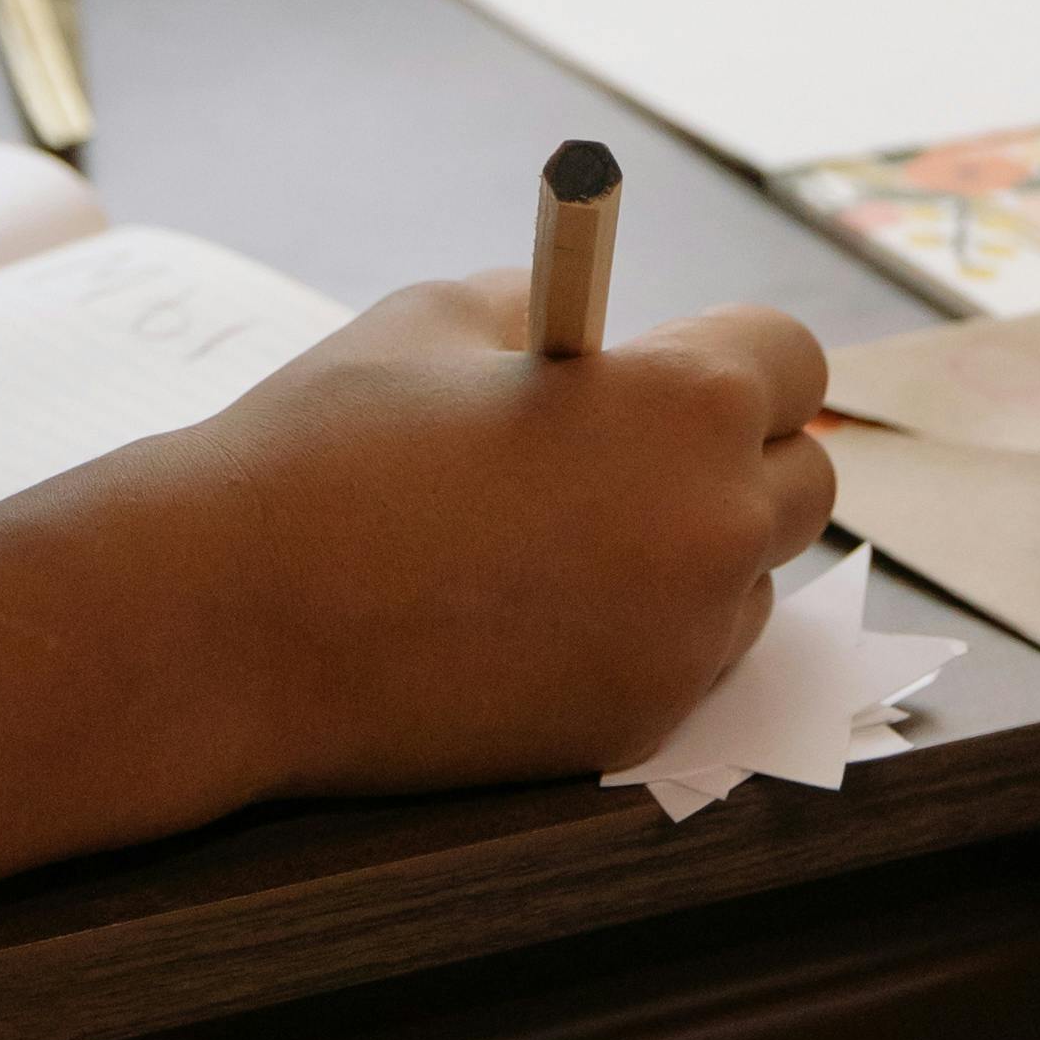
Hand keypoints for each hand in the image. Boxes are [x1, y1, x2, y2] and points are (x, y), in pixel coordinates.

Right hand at [160, 273, 837, 787]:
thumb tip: (593, 335)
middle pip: (805, 478)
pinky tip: (545, 611)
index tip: (690, 369)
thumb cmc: (332, 446)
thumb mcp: (442, 317)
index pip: (798, 362)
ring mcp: (684, 640)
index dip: (739, 356)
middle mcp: (713, 523)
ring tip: (579, 534)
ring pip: (753, 580)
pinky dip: (647, 633)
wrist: (234, 617)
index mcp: (684, 400)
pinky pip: (691, 661)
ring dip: (700, 551)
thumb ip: (548, 312)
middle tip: (645, 453)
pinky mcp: (637, 727)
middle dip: (738, 455)